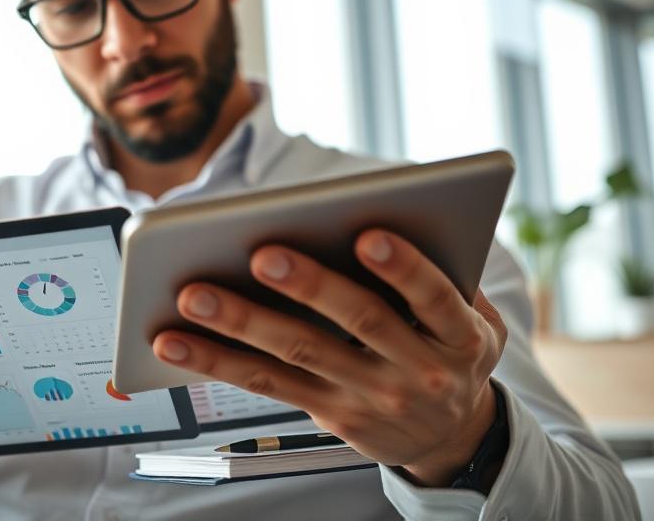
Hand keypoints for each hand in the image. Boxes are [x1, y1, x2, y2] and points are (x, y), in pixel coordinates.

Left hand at [152, 230, 507, 486]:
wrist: (451, 439)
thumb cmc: (452, 351)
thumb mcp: (479, 321)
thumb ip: (448, 277)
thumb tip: (394, 215)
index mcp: (460, 336)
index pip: (434, 299)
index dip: (403, 269)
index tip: (367, 235)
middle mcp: (417, 371)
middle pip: (359, 323)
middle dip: (309, 288)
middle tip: (261, 255)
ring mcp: (368, 396)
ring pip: (298, 354)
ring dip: (241, 324)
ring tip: (193, 296)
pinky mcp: (328, 412)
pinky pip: (267, 382)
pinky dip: (216, 360)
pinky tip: (174, 340)